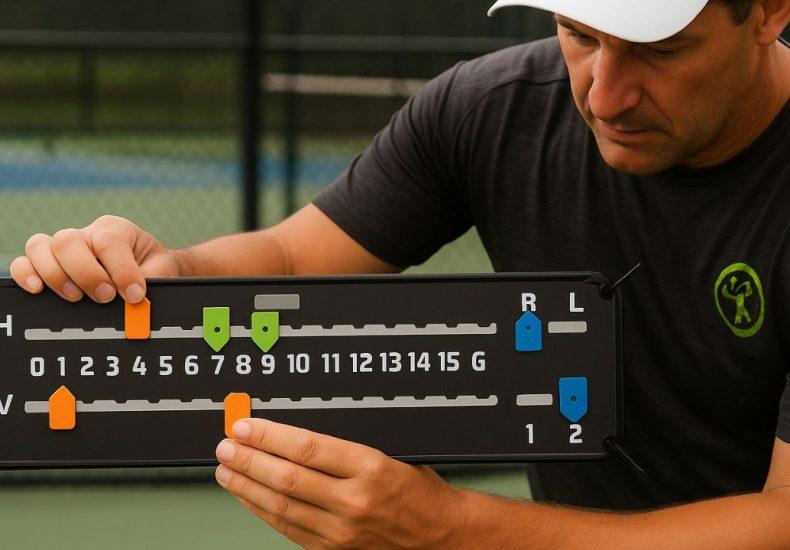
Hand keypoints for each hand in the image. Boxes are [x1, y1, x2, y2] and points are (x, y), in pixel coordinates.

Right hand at [10, 215, 177, 303]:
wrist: (149, 268)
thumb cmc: (153, 267)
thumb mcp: (162, 270)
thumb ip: (154, 281)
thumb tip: (136, 301)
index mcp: (116, 229)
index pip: (109, 241)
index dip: (121, 270)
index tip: (134, 294)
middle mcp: (86, 234)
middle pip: (67, 241)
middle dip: (85, 273)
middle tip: (105, 296)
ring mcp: (64, 248)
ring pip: (40, 247)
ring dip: (55, 275)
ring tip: (76, 297)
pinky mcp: (49, 264)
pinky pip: (25, 263)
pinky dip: (26, 275)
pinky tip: (38, 290)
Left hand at [214, 419, 469, 548]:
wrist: (439, 535)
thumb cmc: (417, 490)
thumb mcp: (388, 452)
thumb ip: (341, 447)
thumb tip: (290, 434)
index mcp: (370, 468)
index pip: (306, 448)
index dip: (269, 436)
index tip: (247, 425)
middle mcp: (354, 500)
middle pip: (287, 477)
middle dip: (249, 460)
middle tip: (226, 446)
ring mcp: (342, 530)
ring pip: (281, 506)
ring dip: (247, 486)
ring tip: (226, 470)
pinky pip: (288, 528)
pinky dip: (262, 511)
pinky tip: (249, 497)